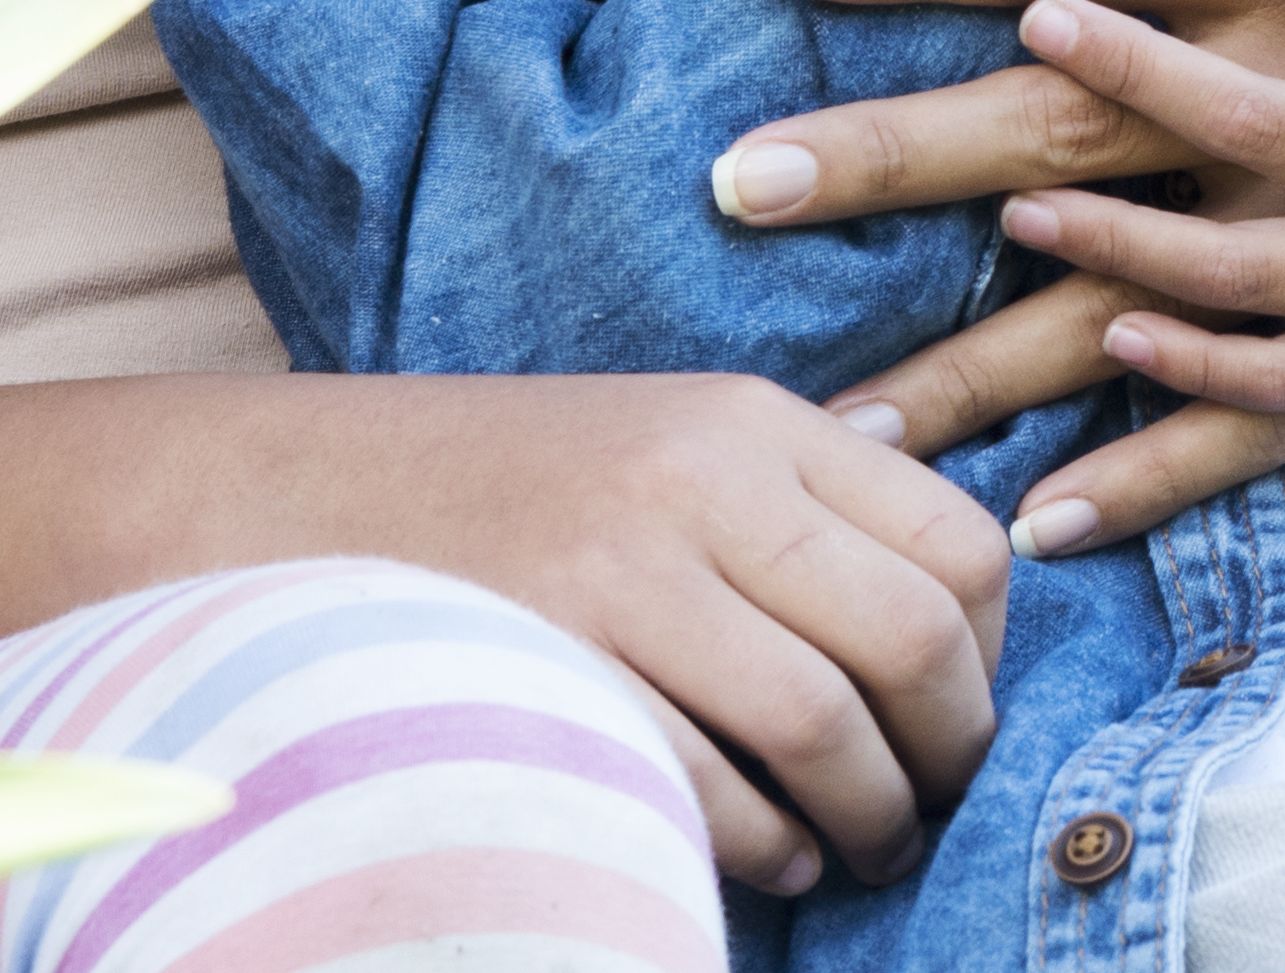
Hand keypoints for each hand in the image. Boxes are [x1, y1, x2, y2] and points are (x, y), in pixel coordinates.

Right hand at [192, 368, 1012, 893]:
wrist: (293, 500)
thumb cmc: (513, 498)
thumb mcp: (676, 451)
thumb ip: (803, 514)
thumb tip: (958, 628)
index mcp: (754, 425)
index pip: (957, 544)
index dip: (991, 655)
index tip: (964, 714)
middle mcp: (700, 484)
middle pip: (911, 639)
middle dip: (949, 751)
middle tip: (932, 807)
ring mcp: (617, 575)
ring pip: (822, 722)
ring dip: (868, 815)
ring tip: (861, 848)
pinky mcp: (544, 666)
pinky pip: (705, 783)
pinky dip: (762, 843)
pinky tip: (772, 859)